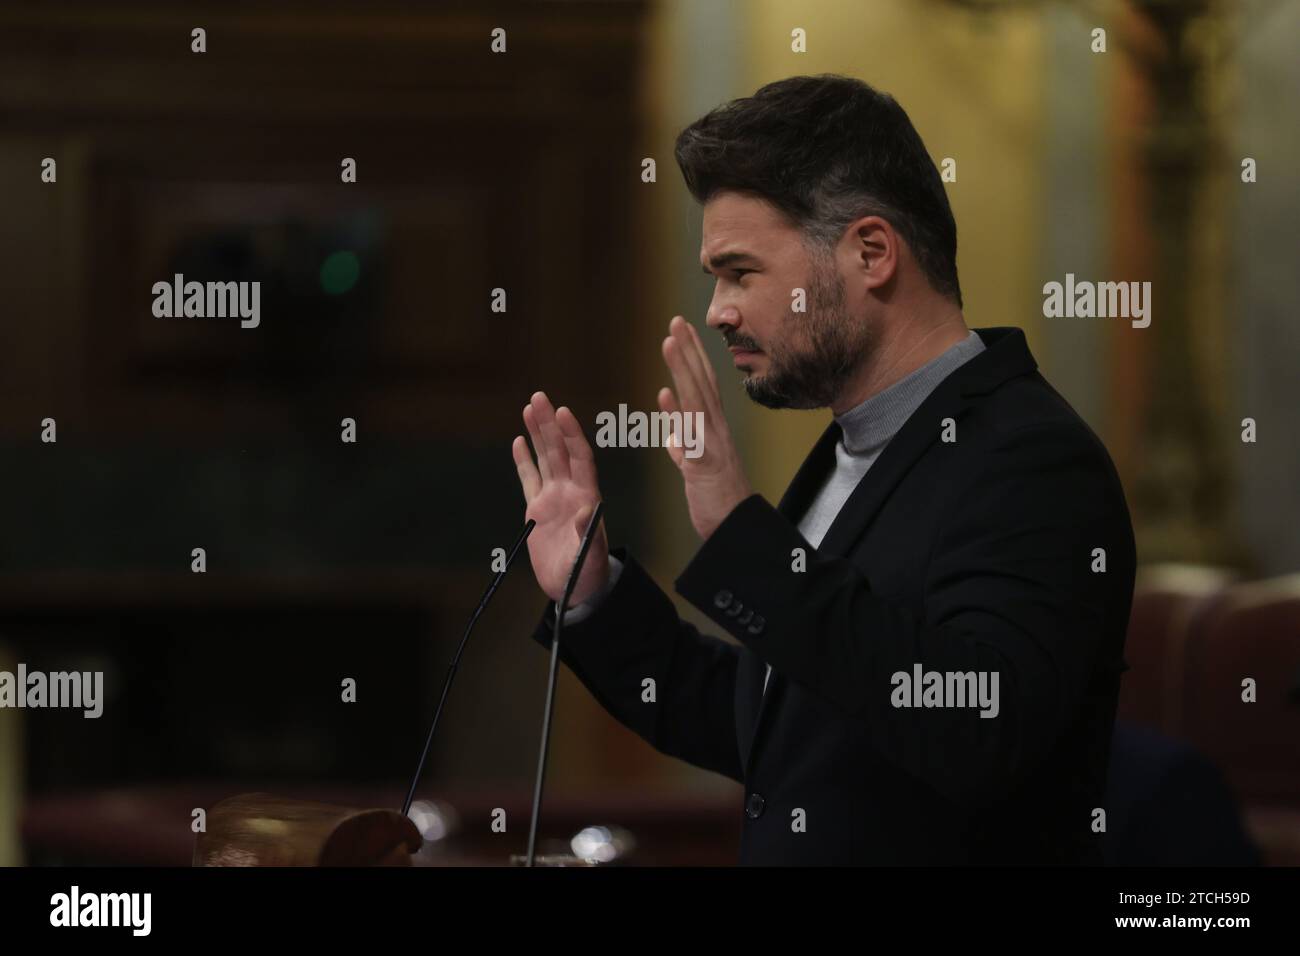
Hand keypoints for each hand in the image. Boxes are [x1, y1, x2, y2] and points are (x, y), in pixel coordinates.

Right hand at [512, 391, 610, 607]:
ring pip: (545, 459)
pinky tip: (517, 441)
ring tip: (528, 408)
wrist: (574, 590)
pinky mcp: (537, 510)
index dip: (572, 434)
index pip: (580, 457)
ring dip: (537, 434)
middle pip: (560, 450)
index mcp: (586, 496)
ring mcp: (553, 498)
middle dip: (550, 424)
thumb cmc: (588, 573)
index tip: (562, 412)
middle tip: (539, 397)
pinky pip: (529, 479)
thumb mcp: (590, 555)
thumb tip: (584, 509)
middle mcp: (570, 491)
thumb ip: (587, 533)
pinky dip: (524, 460)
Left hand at [659, 315, 752, 539]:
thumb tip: (673, 435)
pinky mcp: (705, 463)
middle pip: (702, 382)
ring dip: (682, 369)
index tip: (680, 331)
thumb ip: (685, 449)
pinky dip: (677, 413)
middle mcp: (715, 430)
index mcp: (712, 429)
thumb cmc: (718, 500)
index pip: (702, 385)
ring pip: (696, 400)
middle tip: (676, 320)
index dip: (692, 357)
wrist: (736, 529)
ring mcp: (712, 444)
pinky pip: (690, 435)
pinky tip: (665, 392)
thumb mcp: (696, 469)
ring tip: (669, 340)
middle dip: (689, 350)